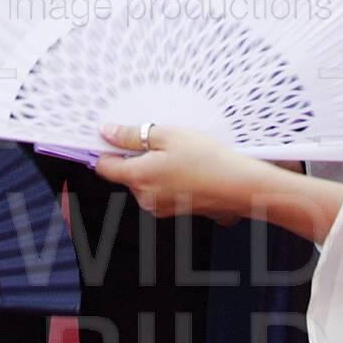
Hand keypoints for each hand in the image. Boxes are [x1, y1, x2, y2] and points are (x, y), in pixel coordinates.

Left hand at [94, 122, 284, 221]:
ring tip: (177, 153)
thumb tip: (107, 132)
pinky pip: (158, 190)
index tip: (113, 136)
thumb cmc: (206, 158)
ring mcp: (158, 207)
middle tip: (158, 140)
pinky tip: (185, 167)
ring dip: (152, 167)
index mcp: (138, 178)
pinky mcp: (173, 210)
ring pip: (143, 182)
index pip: (104, 167)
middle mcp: (144, 197)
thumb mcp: (167, 136)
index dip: (105, 150)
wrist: (238, 186)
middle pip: (125, 174)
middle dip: (135, 156)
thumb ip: (132, 136)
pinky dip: (165, 177)